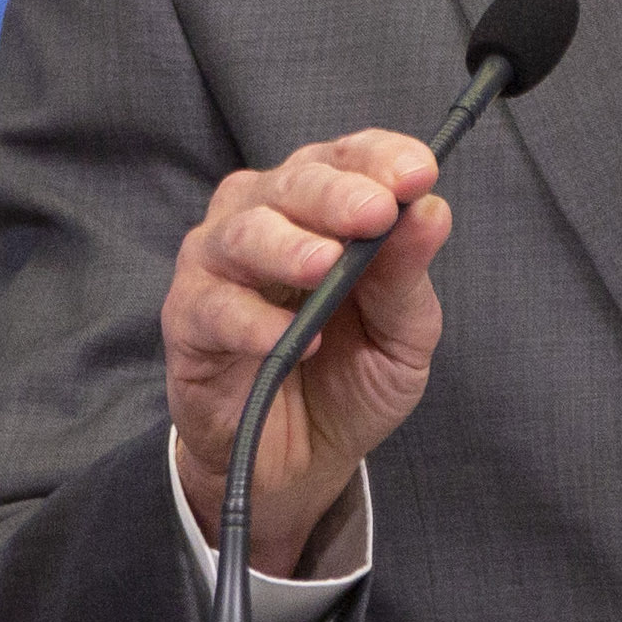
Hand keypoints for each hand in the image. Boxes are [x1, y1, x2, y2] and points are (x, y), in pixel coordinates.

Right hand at [163, 131, 451, 572]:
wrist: (300, 462)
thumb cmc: (347, 379)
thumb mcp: (401, 335)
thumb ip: (408, 276)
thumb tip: (432, 209)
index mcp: (321, 208)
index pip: (347, 158)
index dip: (380, 158)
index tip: (418, 172)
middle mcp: (263, 218)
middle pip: (293, 182)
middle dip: (337, 195)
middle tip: (375, 213)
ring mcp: (218, 266)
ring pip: (243, 233)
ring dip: (288, 246)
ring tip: (325, 267)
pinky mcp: (188, 321)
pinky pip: (214, 309)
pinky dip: (254, 321)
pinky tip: (293, 341)